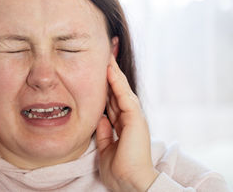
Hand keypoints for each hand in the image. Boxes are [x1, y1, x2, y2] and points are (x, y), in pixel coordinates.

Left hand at [96, 56, 158, 191]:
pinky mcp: (135, 118)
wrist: (129, 182)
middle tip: (104, 55)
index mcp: (122, 124)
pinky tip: (110, 69)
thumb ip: (103, 131)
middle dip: (110, 73)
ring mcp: (133, 116)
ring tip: (107, 55)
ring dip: (114, 72)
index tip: (98, 71)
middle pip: (116, 90)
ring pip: (121, 89)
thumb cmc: (118, 169)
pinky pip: (124, 95)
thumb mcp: (105, 147)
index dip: (105, 85)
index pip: (111, 100)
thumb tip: (99, 118)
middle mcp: (128, 117)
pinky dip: (117, 82)